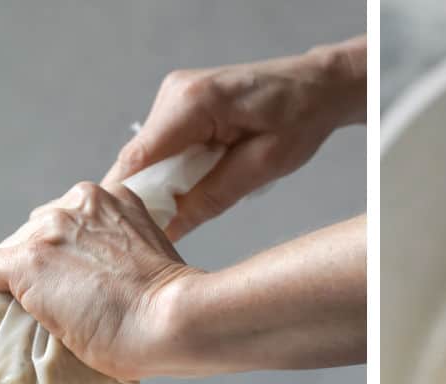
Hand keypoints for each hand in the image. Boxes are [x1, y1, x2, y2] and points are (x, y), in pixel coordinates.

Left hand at [0, 180, 366, 379]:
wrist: (176, 321)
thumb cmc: (177, 307)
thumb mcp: (155, 259)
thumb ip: (128, 252)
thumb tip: (112, 283)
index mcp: (111, 198)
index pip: (67, 220)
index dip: (67, 257)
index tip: (79, 285)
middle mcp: (76, 203)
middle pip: (35, 233)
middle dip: (43, 268)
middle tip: (64, 306)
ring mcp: (49, 232)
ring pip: (8, 252)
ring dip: (18, 284)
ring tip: (43, 317)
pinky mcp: (25, 263)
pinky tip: (3, 316)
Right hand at [103, 35, 365, 240]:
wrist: (316, 85)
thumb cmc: (301, 117)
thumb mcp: (264, 165)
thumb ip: (213, 196)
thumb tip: (170, 228)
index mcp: (194, 102)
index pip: (140, 159)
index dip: (129, 200)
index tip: (128, 236)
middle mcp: (175, 92)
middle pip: (138, 160)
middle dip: (146, 198)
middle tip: (160, 234)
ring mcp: (174, 95)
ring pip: (148, 157)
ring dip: (163, 186)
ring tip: (188, 207)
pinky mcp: (180, 104)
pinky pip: (163, 148)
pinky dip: (174, 173)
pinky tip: (197, 184)